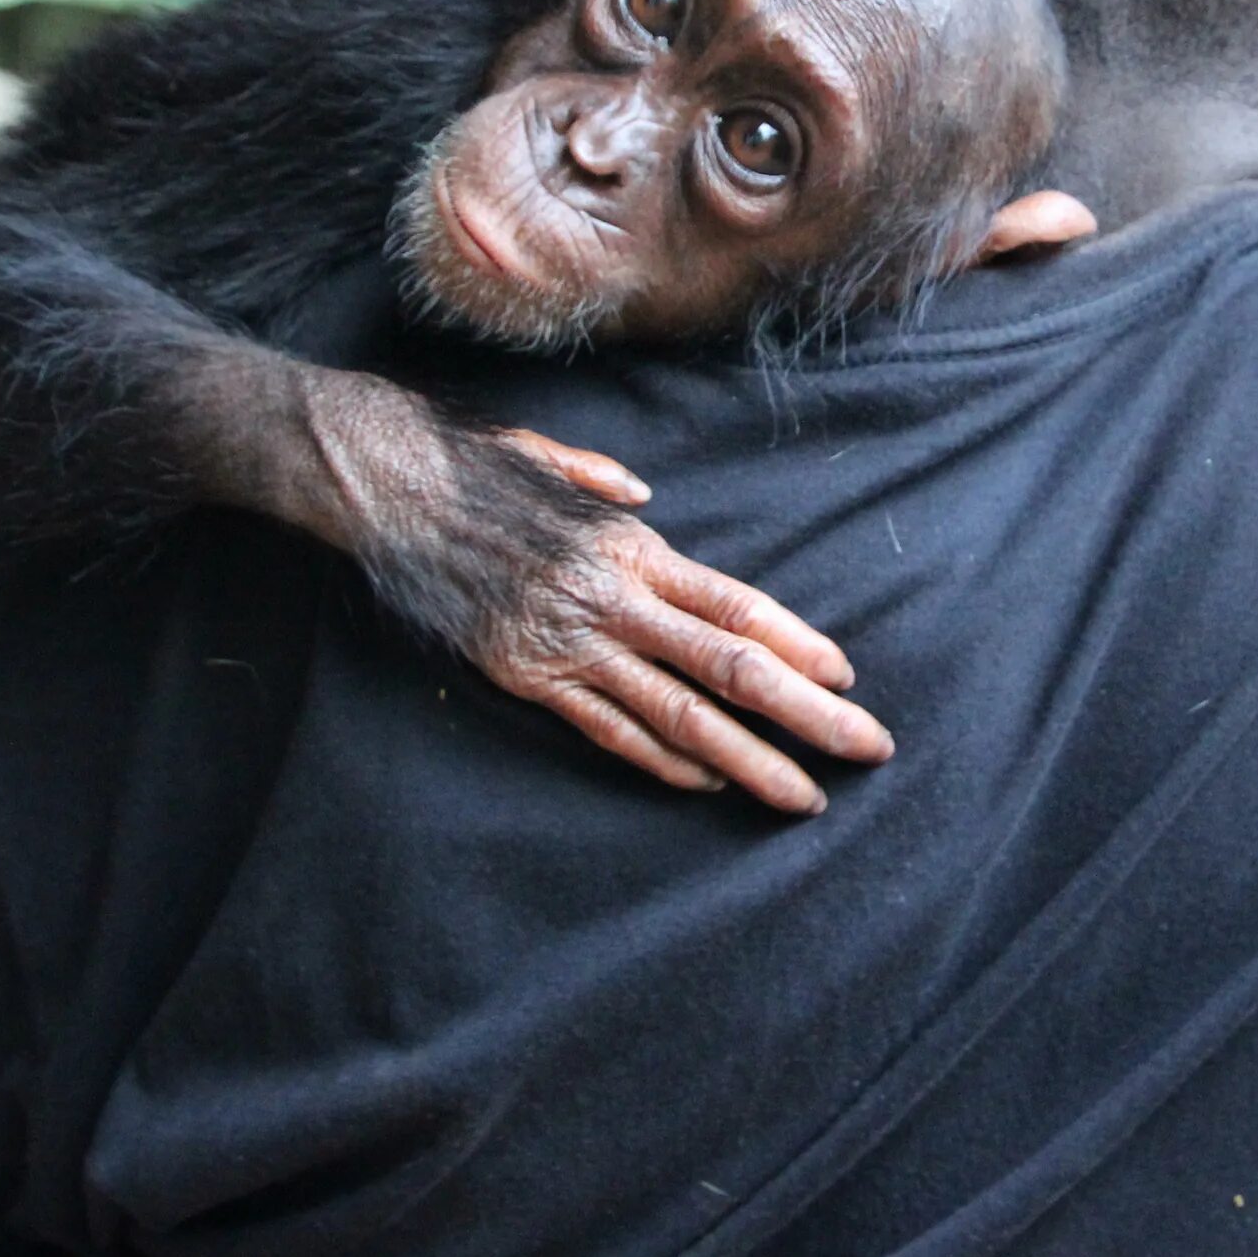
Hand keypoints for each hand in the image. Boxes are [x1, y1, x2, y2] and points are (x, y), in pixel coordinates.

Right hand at [464, 500, 886, 814]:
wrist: (390, 493)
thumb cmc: (478, 472)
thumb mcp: (554, 460)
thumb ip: (606, 485)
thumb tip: (645, 497)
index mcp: (633, 548)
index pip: (737, 605)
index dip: (799, 643)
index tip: (846, 677)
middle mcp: (614, 599)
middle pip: (730, 666)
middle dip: (807, 714)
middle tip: (867, 746)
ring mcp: (572, 645)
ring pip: (680, 717)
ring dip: (750, 761)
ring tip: (804, 796)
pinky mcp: (529, 679)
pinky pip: (609, 731)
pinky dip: (663, 762)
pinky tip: (708, 783)